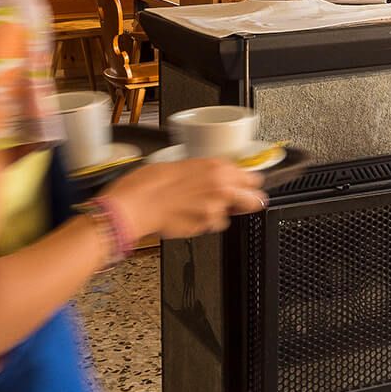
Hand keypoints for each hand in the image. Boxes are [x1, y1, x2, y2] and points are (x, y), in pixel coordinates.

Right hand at [101, 159, 265, 241]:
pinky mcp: (203, 228)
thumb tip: (218, 176)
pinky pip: (211, 226)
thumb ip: (208, 171)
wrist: (135, 205)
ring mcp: (214, 211)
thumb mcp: (183, 164)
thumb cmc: (150, 182)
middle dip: (248, 200)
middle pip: (255, 200)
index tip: (248, 184)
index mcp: (217, 168)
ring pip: (231, 216)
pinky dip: (204, 223)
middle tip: (239, 200)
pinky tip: (189, 214)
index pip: (253, 177)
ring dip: (220, 213)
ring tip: (199, 206)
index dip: (249, 182)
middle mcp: (221, 189)